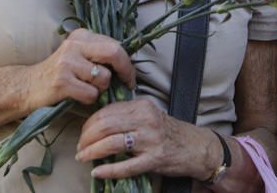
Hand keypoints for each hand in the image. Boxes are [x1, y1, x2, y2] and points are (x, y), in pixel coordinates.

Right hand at [25, 29, 135, 109]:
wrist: (27, 86)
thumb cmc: (60, 74)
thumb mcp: (78, 56)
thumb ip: (99, 55)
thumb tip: (129, 66)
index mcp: (82, 35)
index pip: (115, 45)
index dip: (127, 62)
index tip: (129, 77)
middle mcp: (74, 44)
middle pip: (114, 53)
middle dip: (125, 71)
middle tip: (126, 84)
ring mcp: (67, 62)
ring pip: (104, 78)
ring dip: (101, 89)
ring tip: (86, 89)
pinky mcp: (62, 81)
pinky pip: (91, 94)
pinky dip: (89, 100)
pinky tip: (77, 96)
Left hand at [76, 98, 217, 180]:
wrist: (197, 147)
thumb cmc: (170, 132)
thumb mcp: (150, 116)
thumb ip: (128, 116)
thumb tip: (98, 124)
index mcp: (143, 106)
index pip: (108, 111)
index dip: (89, 123)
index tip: (83, 132)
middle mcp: (146, 120)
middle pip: (106, 125)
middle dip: (86, 137)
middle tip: (79, 147)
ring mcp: (150, 140)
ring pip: (112, 143)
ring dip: (92, 152)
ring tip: (83, 157)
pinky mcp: (155, 159)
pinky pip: (126, 166)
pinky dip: (109, 170)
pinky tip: (98, 171)